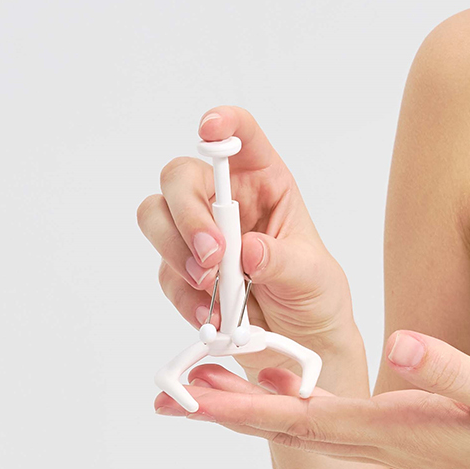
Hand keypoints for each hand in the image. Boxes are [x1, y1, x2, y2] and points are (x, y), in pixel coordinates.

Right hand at [138, 106, 359, 374]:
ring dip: (176, 251)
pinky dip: (184, 295)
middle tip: (214, 256)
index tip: (210, 130)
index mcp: (265, 183)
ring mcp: (199, 234)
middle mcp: (226, 201)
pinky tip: (213, 314)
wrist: (299, 345)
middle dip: (188, 213)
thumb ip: (281, 261)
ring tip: (212, 286)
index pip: (242, 137)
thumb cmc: (314, 295)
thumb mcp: (312, 276)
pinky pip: (164, 272)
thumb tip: (249, 249)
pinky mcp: (182, 271)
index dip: (223, 124)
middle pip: (180, 177)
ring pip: (156, 217)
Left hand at [155, 330, 469, 468]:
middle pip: (288, 428)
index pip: (300, 416)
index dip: (240, 404)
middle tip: (170, 392)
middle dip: (228, 409)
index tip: (187, 394)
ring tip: (214, 387)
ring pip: (309, 430)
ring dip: (258, 410)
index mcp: (396, 430)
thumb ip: (449, 369)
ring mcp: (399, 448)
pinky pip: (338, 428)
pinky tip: (295, 394)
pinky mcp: (415, 442)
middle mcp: (386, 444)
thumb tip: (394, 342)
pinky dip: (301, 409)